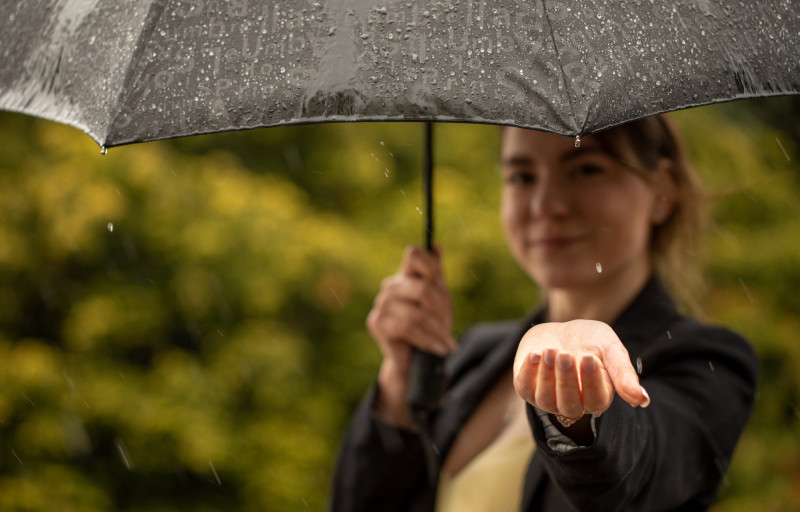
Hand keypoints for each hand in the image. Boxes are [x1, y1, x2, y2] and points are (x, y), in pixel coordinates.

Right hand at [366, 245, 456, 425]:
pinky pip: (407, 328)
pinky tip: (438, 349)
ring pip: (417, 313)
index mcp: (406, 275)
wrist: (416, 361)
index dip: (430, 265)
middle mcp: (391, 285)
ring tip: (447, 343)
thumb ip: (437, 276)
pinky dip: (427, 340)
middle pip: (422, 288)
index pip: (414, 253)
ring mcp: (381, 303)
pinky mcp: (376, 323)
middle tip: (449, 327)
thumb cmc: (430, 327)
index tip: (439, 283)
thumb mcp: (439, 300)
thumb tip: (437, 247)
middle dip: (441, 310)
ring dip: (437, 331)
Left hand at [513, 320, 649, 421]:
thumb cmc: (590, 342)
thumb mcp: (610, 349)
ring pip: (545, 400)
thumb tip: (643, 400)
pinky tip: (535, 354)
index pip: (595, 400)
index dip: (591, 382)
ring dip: (547, 375)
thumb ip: (624, 373)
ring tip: (551, 350)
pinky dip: (528, 372)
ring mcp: (547, 399)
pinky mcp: (526, 388)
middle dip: (566, 379)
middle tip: (566, 354)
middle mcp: (572, 404)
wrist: (561, 331)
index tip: (589, 357)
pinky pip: (524, 387)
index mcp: (597, 397)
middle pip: (569, 404)